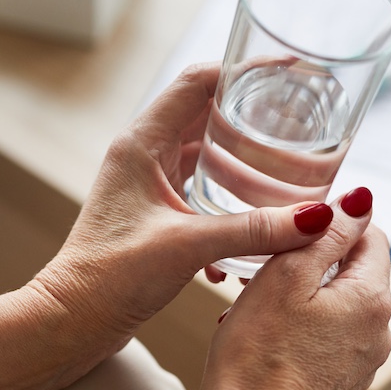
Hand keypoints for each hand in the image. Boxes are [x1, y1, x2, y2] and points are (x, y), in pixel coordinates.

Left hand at [29, 63, 339, 363]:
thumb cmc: (109, 278)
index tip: (291, 69)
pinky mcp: (155, 214)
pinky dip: (230, 204)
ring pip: (207, 156)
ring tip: (291, 169)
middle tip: (302, 119)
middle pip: (207, 114)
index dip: (244, 68)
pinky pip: (202, 193)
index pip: (198, 82)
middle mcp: (144, 155)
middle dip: (254, 117)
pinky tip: (256, 233)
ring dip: (245, 163)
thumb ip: (253, 229)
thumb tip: (318, 218)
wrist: (72, 321)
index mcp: (142, 144)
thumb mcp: (188, 246)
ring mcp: (148, 184)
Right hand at [200, 187, 390, 389]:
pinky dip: (304, 324)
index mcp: (372, 298)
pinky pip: (330, 334)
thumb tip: (360, 200)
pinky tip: (269, 333)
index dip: (328, 225)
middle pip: (353, 269)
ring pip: (339, 302)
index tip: (289, 233)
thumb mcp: (286, 276)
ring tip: (261, 303)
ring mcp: (364, 359)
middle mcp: (380, 330)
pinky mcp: (343, 380)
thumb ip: (327, 233)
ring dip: (305, 293)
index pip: (369, 234)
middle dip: (312, 260)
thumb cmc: (257, 353)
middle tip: (265, 269)